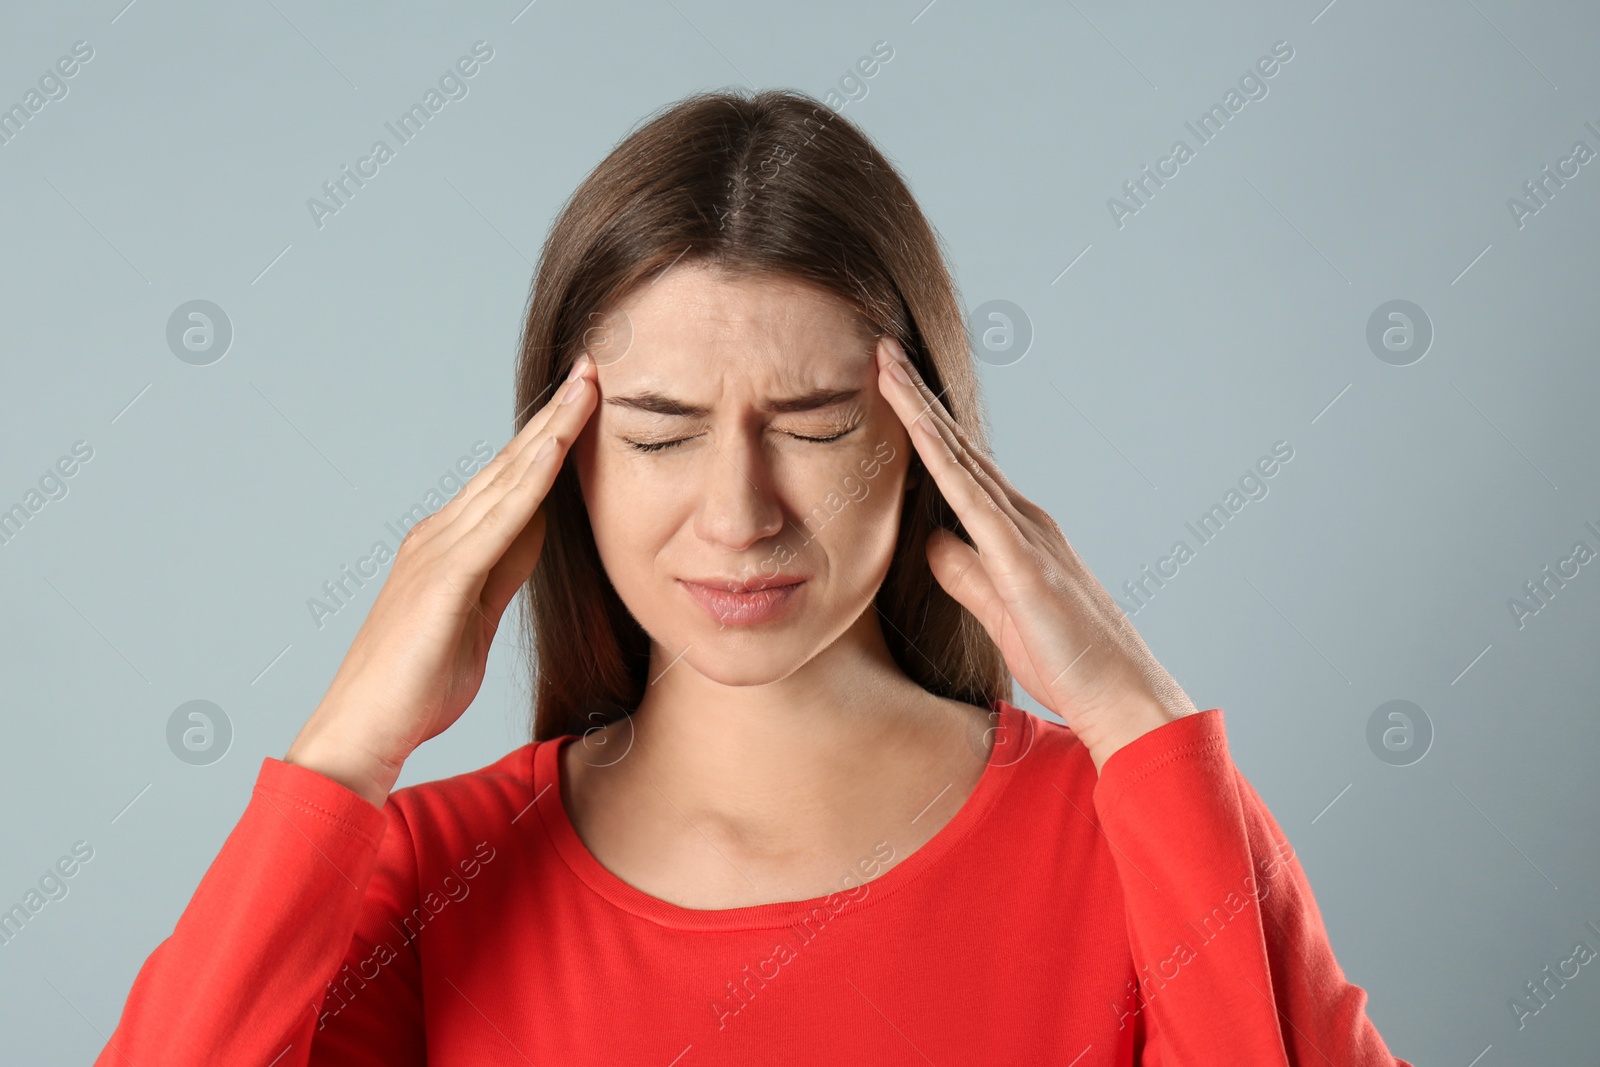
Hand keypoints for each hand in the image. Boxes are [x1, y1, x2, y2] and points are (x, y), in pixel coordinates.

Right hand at [285, 354, 599, 806]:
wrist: (364, 730)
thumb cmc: (416, 686)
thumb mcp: (474, 620)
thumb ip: (498, 575)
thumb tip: (530, 541)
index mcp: (447, 545)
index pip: (508, 481)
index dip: (547, 440)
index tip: (583, 403)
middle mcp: (439, 534)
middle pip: (510, 463)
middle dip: (554, 415)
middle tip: (592, 370)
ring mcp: (439, 550)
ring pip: (508, 476)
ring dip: (550, 430)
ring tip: (587, 388)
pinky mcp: (445, 575)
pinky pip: (500, 516)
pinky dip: (532, 478)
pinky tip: (559, 448)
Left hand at [875, 336, 1196, 772]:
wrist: (1122, 696)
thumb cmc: (1067, 659)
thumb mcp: (998, 610)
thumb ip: (964, 573)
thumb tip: (929, 540)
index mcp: (1014, 529)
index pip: (958, 465)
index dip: (922, 424)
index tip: (888, 386)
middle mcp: (1022, 518)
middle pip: (957, 446)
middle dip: (916, 397)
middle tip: (880, 349)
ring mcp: (1025, 535)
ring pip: (961, 460)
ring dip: (921, 412)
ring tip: (887, 368)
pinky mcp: (1025, 564)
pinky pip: (974, 504)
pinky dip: (945, 463)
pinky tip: (919, 432)